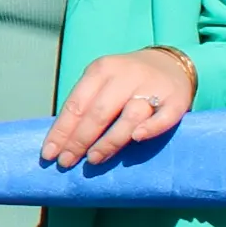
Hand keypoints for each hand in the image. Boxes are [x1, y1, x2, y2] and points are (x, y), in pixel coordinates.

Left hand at [43, 46, 197, 166]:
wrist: (169, 64)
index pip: (76, 104)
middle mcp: (126, 76)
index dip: (62, 130)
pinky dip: (150, 128)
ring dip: (109, 140)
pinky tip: (136, 139)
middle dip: (79, 140)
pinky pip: (164, 117)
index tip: (49, 154)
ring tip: (93, 159)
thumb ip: (86, 105)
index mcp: (101, 70)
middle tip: (66, 162)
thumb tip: (61, 140)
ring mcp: (153, 88)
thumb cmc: (126, 80)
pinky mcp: (176, 100)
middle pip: (99, 112)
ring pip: (129, 116)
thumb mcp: (102, 82)